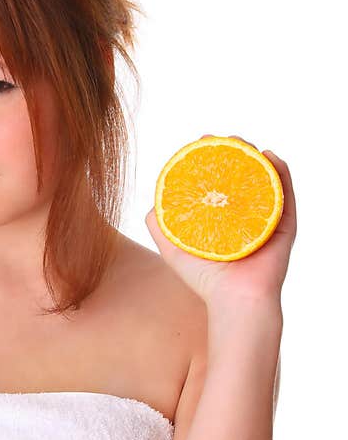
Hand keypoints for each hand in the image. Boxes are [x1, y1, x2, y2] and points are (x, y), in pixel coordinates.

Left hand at [145, 135, 296, 312]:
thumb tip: (153, 202)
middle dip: (232, 152)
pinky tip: (270, 157)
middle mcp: (244, 216)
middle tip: (219, 139)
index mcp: (222, 219)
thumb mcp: (172, 248)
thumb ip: (159, 225)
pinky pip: (286, 194)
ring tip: (242, 142)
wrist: (234, 301)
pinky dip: (281, 173)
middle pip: (241, 176)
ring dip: (254, 156)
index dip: (209, 161)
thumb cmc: (204, 279)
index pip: (218, 183)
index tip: (199, 144)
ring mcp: (265, 219)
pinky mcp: (284, 226)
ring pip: (264, 180)